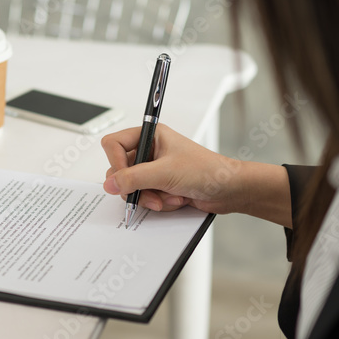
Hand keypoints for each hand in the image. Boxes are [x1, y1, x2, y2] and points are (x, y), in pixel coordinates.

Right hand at [101, 124, 291, 225]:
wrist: (229, 190)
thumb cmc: (207, 170)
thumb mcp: (165, 173)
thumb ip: (133, 178)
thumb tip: (110, 183)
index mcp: (151, 135)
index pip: (114, 144)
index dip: (115, 162)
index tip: (124, 178)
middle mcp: (151, 150)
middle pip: (121, 170)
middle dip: (136, 186)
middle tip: (149, 192)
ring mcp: (155, 169)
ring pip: (133, 187)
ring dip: (151, 197)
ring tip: (169, 196)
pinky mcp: (161, 186)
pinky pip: (146, 197)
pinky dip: (159, 202)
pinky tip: (176, 199)